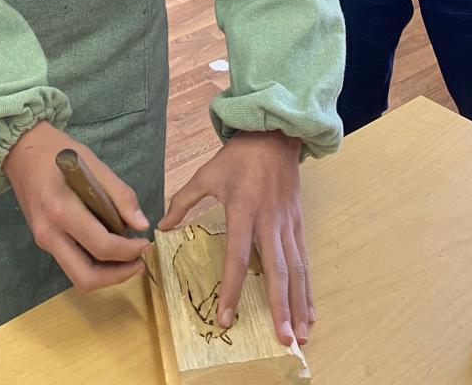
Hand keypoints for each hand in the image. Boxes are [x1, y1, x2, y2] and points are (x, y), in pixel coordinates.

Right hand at [3, 121, 150, 290]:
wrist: (21, 150)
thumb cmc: (59, 152)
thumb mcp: (94, 164)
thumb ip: (120, 195)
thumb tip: (141, 225)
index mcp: (62, 210)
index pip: (101, 246)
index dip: (128, 251)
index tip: (146, 242)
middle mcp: (49, 233)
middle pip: (86, 277)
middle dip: (118, 276)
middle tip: (139, 262)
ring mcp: (43, 241)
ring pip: (77, 276)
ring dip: (106, 275)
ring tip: (128, 259)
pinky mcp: (43, 241)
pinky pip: (71, 263)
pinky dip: (93, 264)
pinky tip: (109, 250)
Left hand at [159, 130, 310, 347]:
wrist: (275, 133)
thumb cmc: (238, 156)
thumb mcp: (206, 173)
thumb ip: (183, 201)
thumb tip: (161, 227)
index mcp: (243, 209)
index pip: (237, 256)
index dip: (231, 288)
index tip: (226, 318)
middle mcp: (269, 220)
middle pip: (276, 269)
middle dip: (280, 305)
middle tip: (282, 337)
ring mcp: (287, 223)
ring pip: (296, 269)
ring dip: (299, 303)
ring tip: (301, 335)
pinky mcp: (298, 223)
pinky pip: (304, 259)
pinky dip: (308, 287)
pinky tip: (310, 311)